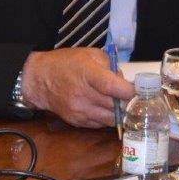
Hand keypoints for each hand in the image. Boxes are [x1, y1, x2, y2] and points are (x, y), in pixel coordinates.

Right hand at [20, 48, 134, 127]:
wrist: (40, 80)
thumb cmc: (66, 63)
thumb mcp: (90, 54)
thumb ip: (110, 66)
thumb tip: (124, 82)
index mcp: (87, 74)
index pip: (111, 86)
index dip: (128, 91)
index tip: (139, 90)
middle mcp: (83, 95)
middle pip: (114, 106)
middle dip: (129, 103)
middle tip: (137, 99)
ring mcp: (79, 110)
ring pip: (110, 119)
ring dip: (121, 114)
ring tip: (126, 106)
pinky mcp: (77, 121)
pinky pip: (100, 124)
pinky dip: (108, 118)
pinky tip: (109, 110)